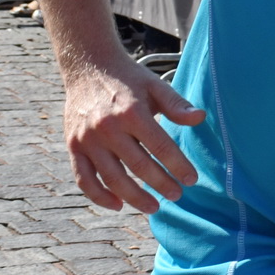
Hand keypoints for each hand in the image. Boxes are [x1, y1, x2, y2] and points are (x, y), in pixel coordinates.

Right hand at [61, 53, 204, 212]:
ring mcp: (87, 139)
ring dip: (134, 197)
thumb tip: (201, 119)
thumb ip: (177, 105)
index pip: (160, 146)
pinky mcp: (73, 147)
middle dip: (161, 184)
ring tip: (153, 207)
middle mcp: (107, 128)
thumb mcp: (155, 86)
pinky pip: (84, 179)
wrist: (88, 66)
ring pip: (112, 178)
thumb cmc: (128, 78)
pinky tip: (118, 205)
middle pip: (138, 166)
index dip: (178, 166)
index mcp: (131, 112)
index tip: (191, 180)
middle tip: (177, 196)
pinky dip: (99, 196)